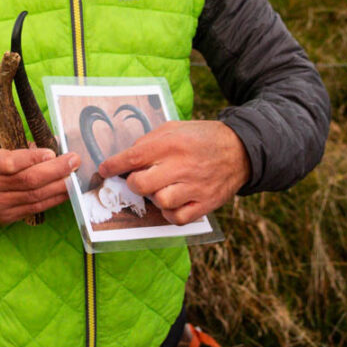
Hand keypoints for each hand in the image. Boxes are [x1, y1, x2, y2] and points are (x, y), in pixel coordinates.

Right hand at [0, 147, 79, 225]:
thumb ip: (19, 149)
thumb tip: (52, 145)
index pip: (10, 163)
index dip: (32, 158)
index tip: (52, 152)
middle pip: (28, 181)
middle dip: (55, 170)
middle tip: (73, 161)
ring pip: (35, 196)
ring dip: (59, 186)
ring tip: (74, 176)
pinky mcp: (6, 218)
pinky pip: (35, 209)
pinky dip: (53, 199)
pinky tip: (65, 191)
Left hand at [97, 120, 250, 225]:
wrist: (241, 150)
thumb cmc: (201, 138)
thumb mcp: (174, 128)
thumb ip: (150, 141)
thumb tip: (127, 158)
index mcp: (172, 143)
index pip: (134, 157)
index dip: (114, 165)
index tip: (104, 169)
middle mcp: (182, 165)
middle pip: (141, 184)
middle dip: (133, 183)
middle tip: (138, 179)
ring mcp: (195, 187)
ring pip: (159, 202)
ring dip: (153, 197)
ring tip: (159, 188)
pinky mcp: (206, 203)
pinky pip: (178, 218)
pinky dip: (169, 214)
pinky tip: (170, 203)